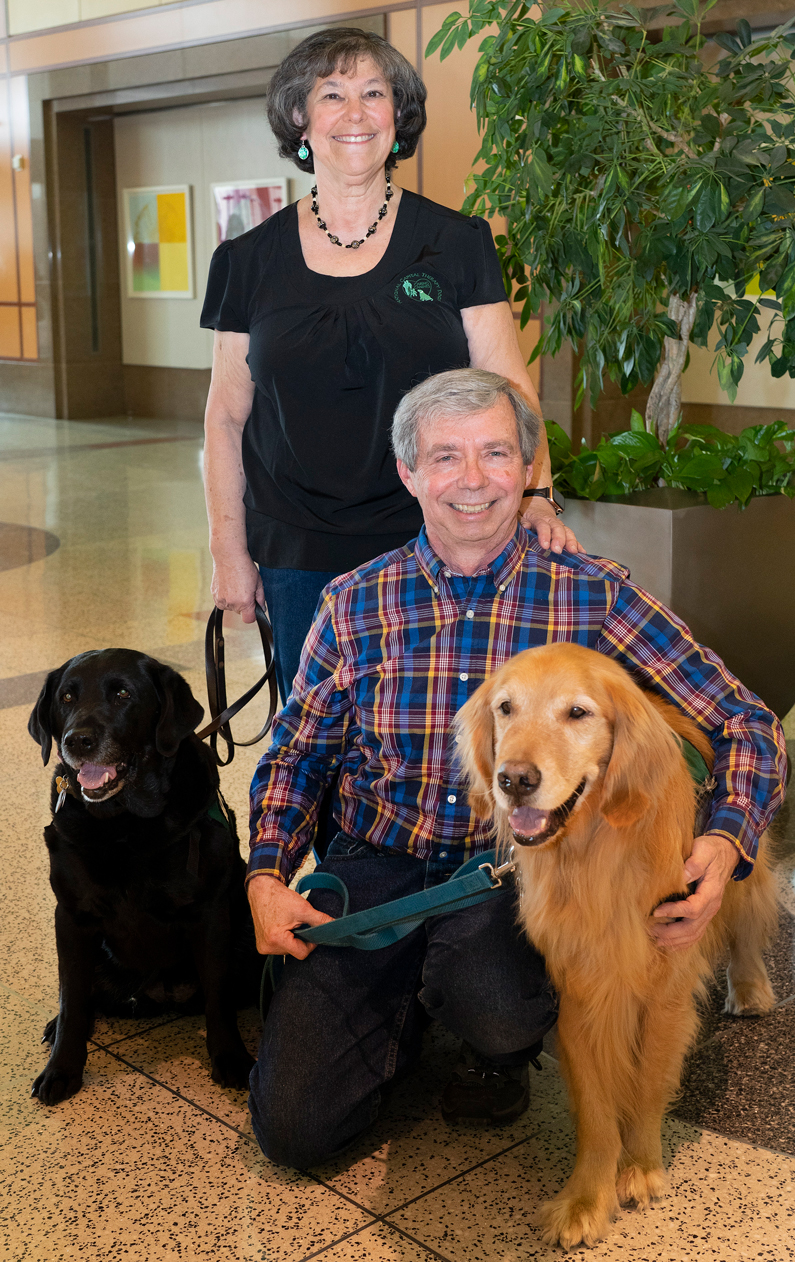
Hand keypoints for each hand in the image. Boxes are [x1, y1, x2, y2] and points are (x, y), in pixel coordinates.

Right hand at [210, 552, 264, 623]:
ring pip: (231, 607)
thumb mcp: (258, 583)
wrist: (228, 555)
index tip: (253, 607)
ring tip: (236, 585)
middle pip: (240, 612)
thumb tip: (261, 609)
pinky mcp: (214, 595)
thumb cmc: (244, 567)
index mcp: (244, 601)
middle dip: (244, 604)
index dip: (253, 614)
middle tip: (244, 589)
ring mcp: (221, 600)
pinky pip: (222, 602)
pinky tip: (229, 586)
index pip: (249, 620)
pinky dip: (226, 597)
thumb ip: (260, 599)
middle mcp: (232, 603)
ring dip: (234, 600)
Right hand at [247, 874, 333, 959]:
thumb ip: (320, 920)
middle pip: (295, 952)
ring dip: (292, 938)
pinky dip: (285, 938)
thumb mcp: (303, 908)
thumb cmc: (279, 898)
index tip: (311, 929)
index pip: (302, 953)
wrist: (262, 890)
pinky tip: (282, 926)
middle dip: (300, 939)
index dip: (311, 943)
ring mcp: (263, 947)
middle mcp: (267, 947)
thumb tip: (337, 926)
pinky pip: (281, 946)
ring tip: (288, 923)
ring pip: (288, 950)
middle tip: (297, 923)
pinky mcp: (262, 944)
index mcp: (275, 940)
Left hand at [520, 498, 582, 554]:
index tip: (545, 545)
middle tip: (558, 550)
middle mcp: (551, 521)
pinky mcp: (564, 531)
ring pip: (567, 532)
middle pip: (558, 529)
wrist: (536, 504)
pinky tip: (582, 553)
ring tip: (573, 552)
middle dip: (559, 540)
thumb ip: (522, 521)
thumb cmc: (526, 513)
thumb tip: (526, 526)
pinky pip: (572, 537)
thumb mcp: (520, 515)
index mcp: (539, 518)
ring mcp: (560, 526)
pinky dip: (578, 545)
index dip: (544, 535)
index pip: (542, 525)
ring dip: (571, 542)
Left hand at [650, 834, 739, 950]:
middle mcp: (711, 906)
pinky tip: (670, 944)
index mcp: (711, 892)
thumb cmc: (712, 850)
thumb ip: (694, 863)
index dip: (674, 912)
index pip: (693, 909)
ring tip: (656, 940)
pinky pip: (697, 933)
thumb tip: (680, 876)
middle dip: (671, 932)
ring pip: (694, 934)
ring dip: (675, 940)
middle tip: (650, 930)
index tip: (656, 911)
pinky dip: (683, 942)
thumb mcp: (703, 850)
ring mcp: (709, 912)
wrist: (726, 853)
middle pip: (692, 928)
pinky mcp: (705, 913)